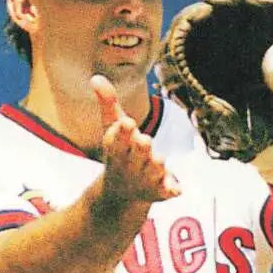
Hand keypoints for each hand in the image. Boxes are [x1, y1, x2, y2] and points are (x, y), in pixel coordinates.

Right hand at [91, 75, 180, 202]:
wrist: (120, 196)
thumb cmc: (119, 153)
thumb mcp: (111, 130)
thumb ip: (108, 104)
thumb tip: (96, 77)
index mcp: (117, 149)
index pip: (118, 139)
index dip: (124, 131)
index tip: (128, 123)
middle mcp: (131, 165)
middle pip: (141, 150)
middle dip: (143, 146)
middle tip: (145, 141)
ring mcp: (145, 180)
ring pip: (157, 167)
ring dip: (158, 165)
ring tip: (159, 161)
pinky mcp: (160, 192)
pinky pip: (168, 190)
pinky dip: (171, 190)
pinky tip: (176, 189)